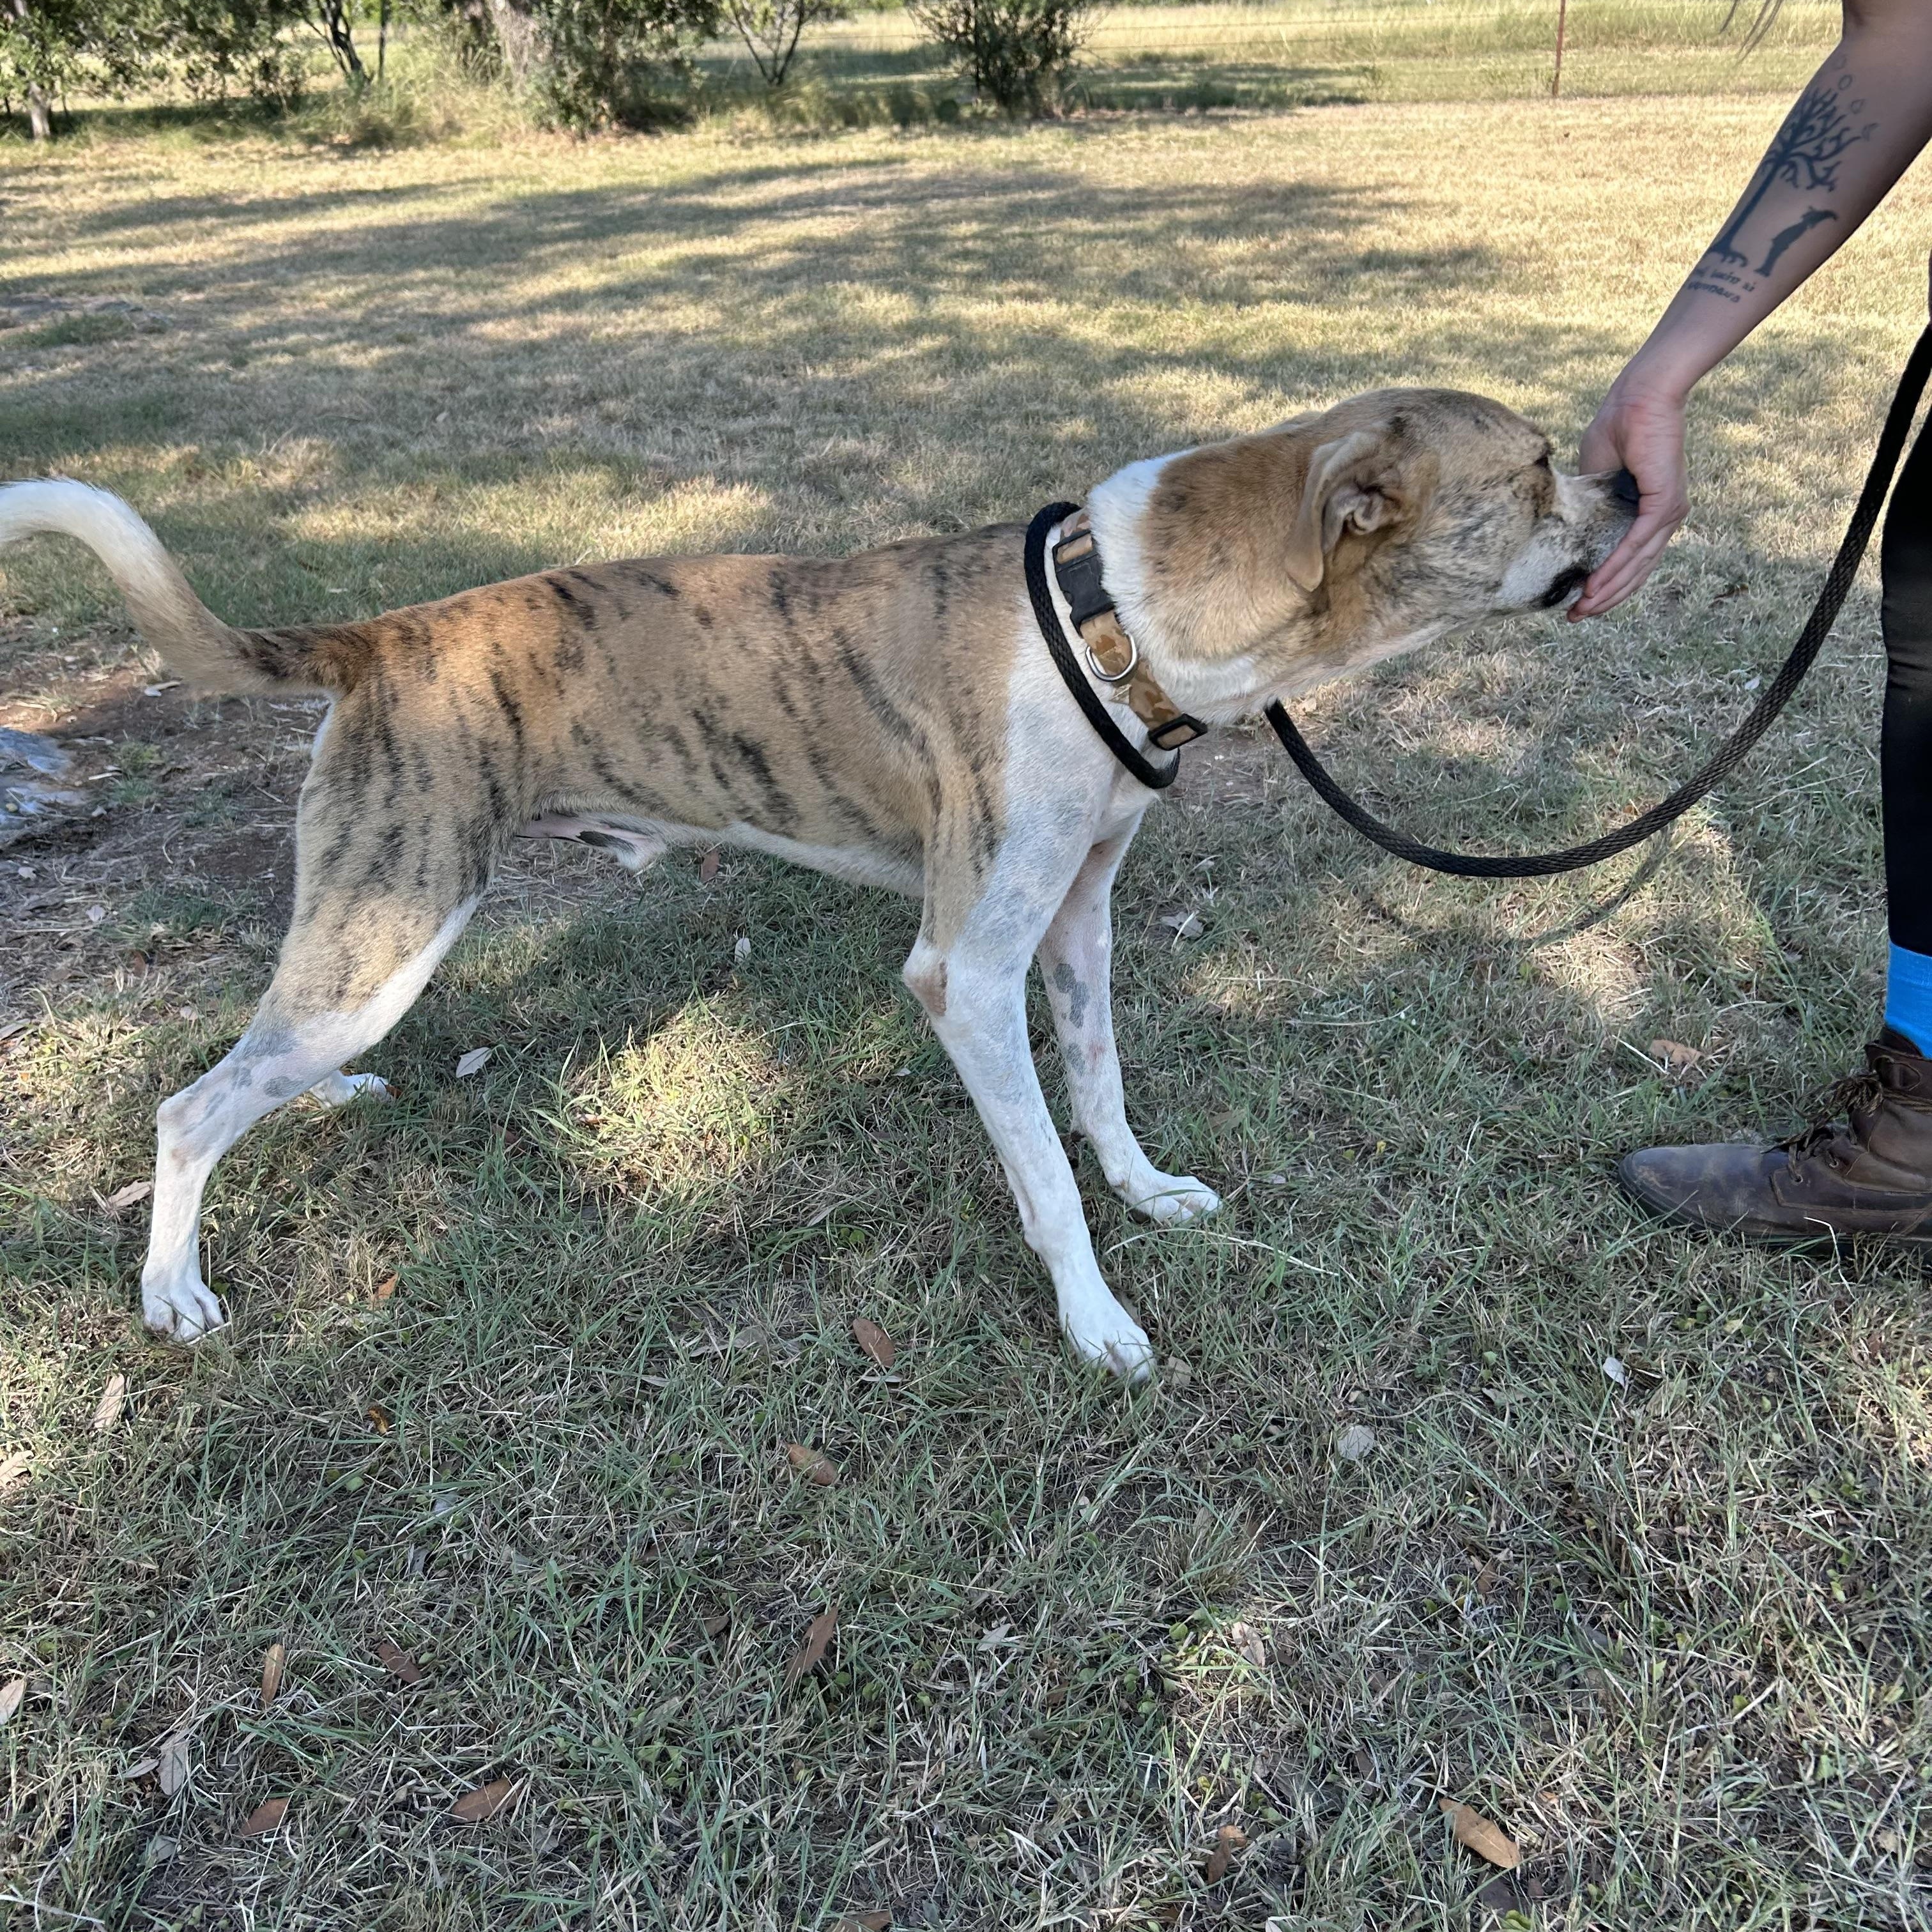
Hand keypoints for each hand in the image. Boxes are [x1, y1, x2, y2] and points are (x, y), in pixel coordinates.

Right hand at [1569, 377, 1689, 618]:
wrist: (1640, 397)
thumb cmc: (1619, 425)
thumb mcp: (1595, 475)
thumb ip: (1589, 503)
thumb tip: (1567, 521)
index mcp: (1651, 510)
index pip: (1632, 558)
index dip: (1606, 583)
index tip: (1579, 604)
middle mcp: (1665, 516)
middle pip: (1636, 571)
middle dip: (1605, 598)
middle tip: (1576, 618)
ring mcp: (1669, 512)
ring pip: (1636, 565)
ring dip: (1607, 591)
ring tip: (1581, 610)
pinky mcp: (1664, 504)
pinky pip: (1636, 546)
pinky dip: (1614, 569)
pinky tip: (1594, 587)